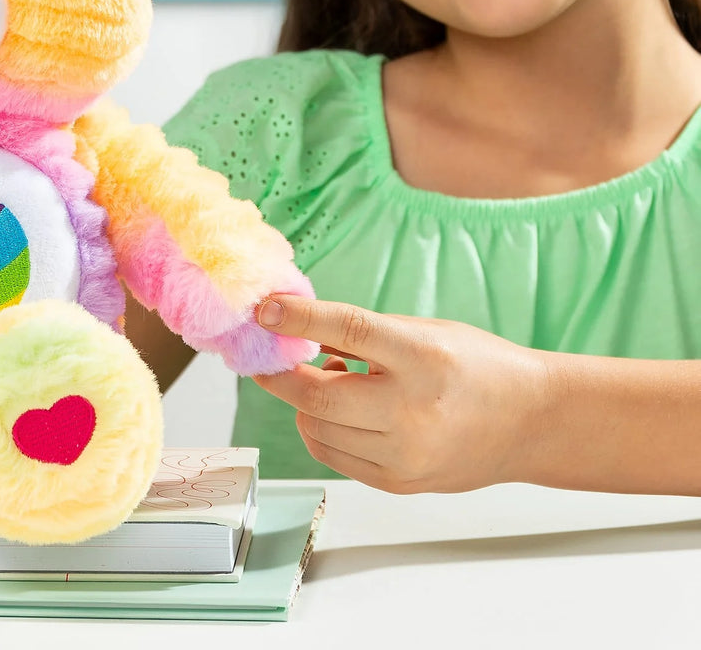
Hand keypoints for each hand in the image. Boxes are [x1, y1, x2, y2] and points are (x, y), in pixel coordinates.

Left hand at [253, 296, 550, 492]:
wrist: (529, 423)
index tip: (264, 310)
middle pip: (318, 397)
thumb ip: (360, 331)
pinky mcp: (399, 483)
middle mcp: (414, 410)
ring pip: (317, 430)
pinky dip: (322, 429)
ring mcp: (407, 454)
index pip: (349, 331)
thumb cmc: (477, 366)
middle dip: (281, 376)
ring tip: (332, 380)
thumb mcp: (423, 331)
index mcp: (423, 358)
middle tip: (270, 358)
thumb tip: (294, 323)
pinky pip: (333, 455)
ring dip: (305, 403)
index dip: (299, 319)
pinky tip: (345, 409)